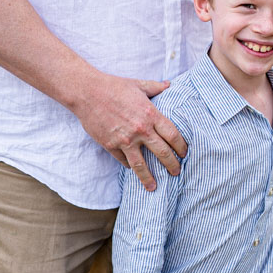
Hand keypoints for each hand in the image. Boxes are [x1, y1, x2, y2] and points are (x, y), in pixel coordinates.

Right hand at [74, 74, 187, 189]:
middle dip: (172, 165)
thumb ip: (155, 87)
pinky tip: (133, 169)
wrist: (87, 92)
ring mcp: (125, 140)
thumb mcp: (138, 85)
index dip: (181, 146)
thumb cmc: (113, 86)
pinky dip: (129, 166)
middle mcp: (141, 130)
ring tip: (154, 187)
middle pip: (162, 153)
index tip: (184, 153)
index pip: (173, 135)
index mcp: (151, 114)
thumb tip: (169, 84)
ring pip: (142, 165)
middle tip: (177, 172)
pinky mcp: (111, 145)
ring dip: (149, 178)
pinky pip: (123, 161)